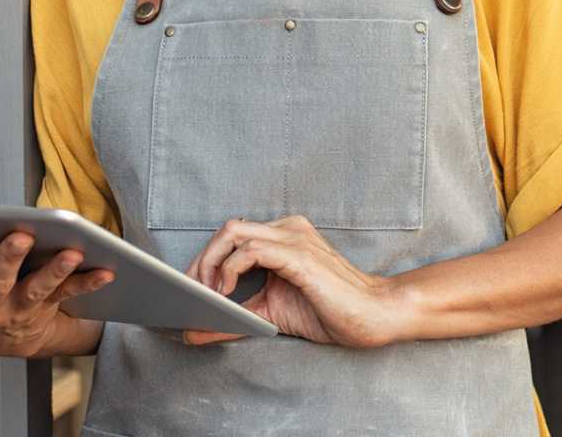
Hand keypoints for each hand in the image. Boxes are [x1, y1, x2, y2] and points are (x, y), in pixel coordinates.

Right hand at [0, 219, 112, 357]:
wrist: (1, 341)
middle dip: (8, 257)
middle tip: (20, 234)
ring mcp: (18, 309)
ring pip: (37, 290)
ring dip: (55, 271)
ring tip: (73, 252)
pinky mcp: (47, 309)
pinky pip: (69, 295)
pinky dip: (89, 282)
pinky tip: (107, 269)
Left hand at [182, 216, 402, 348]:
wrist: (373, 316)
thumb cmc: (329, 311)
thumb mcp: (270, 316)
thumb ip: (234, 319)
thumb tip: (192, 331)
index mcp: (283, 237)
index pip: (232, 236)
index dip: (204, 260)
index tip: (188, 289)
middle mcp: (288, 229)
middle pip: (227, 229)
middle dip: (200, 261)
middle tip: (190, 293)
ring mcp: (294, 238)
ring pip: (233, 233)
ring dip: (210, 264)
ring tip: (206, 295)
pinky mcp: (299, 255)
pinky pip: (252, 251)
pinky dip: (229, 271)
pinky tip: (227, 292)